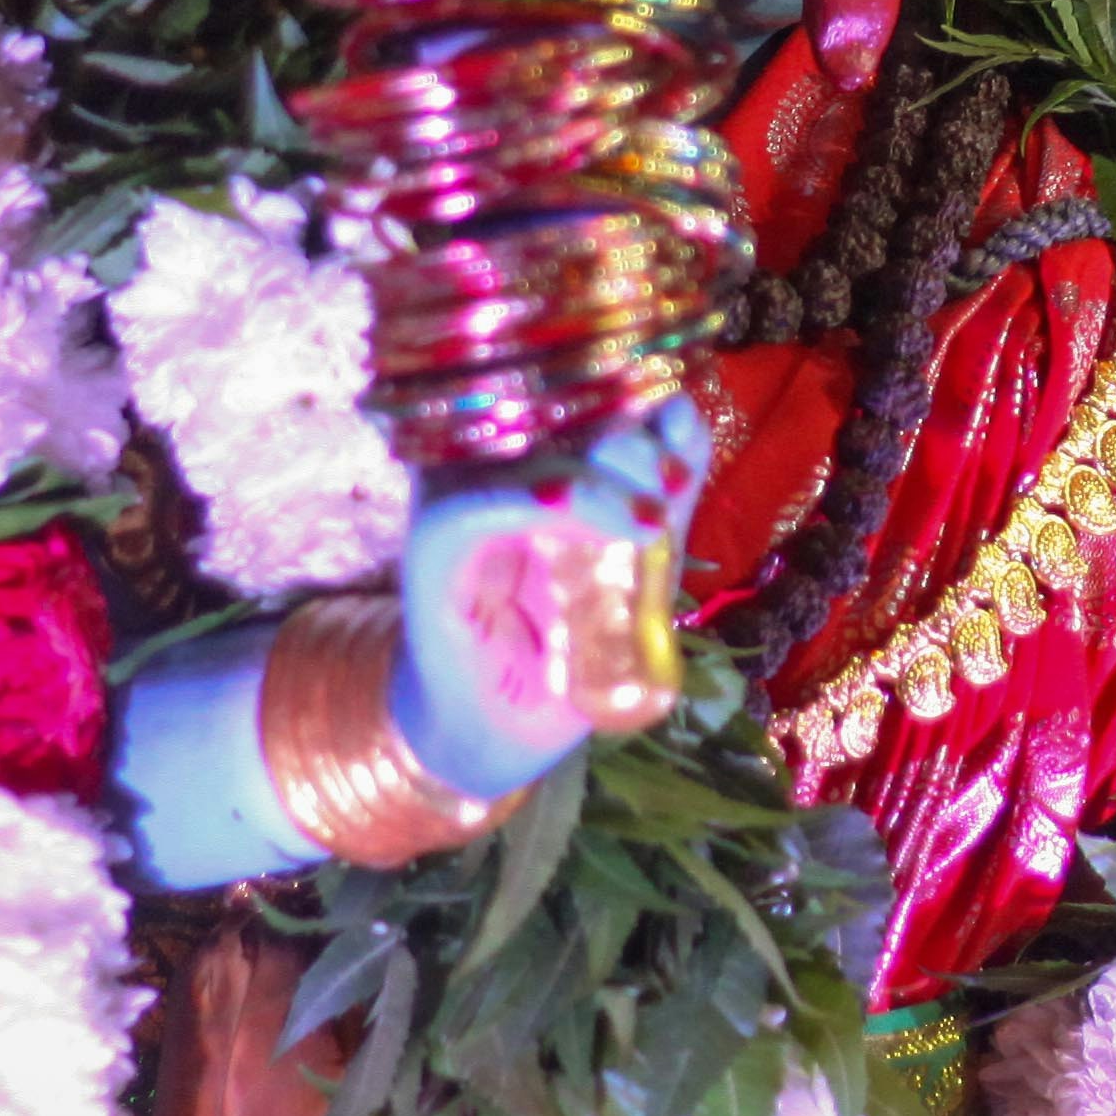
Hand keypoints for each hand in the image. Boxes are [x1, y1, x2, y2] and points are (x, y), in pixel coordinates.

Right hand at [396, 394, 710, 773]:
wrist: (505, 727)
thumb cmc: (569, 637)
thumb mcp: (636, 555)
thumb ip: (662, 486)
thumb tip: (684, 413)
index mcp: (528, 447)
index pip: (576, 388)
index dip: (634, 394)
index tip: (680, 430)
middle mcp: (481, 458)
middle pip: (548, 406)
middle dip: (624, 435)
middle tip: (668, 477)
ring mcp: (450, 497)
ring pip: (520, 452)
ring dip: (595, 477)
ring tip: (648, 520)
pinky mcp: (431, 548)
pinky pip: (475, 506)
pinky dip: (531, 502)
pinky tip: (573, 510)